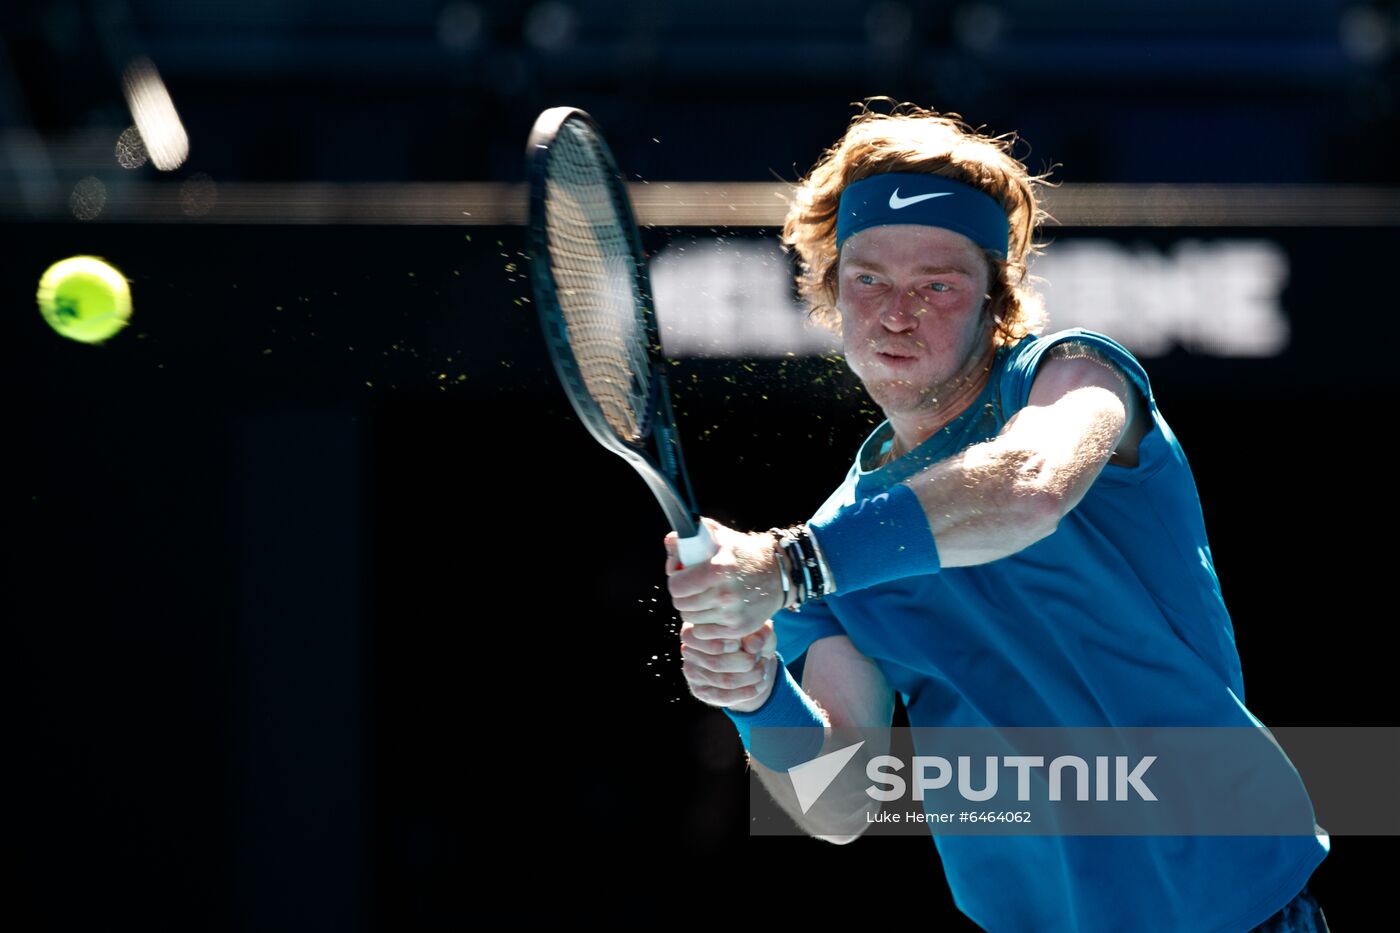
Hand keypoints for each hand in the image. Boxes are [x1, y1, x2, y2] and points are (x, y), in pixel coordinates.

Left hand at [663, 517, 785, 644]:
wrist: (778, 573)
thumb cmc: (742, 553)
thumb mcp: (718, 536)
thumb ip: (689, 537)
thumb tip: (669, 541)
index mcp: (719, 568)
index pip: (676, 586)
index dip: (675, 580)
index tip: (682, 576)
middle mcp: (726, 594)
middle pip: (681, 604)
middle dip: (682, 595)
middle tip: (692, 588)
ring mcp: (733, 614)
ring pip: (690, 619)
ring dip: (693, 610)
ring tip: (704, 598)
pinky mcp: (739, 629)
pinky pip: (703, 633)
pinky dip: (704, 625)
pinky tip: (713, 612)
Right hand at [679, 619, 777, 711]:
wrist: (747, 660)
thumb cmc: (750, 638)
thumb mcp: (758, 631)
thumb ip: (758, 633)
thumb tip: (752, 646)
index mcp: (696, 627)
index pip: (709, 638)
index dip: (733, 642)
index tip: (750, 643)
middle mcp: (688, 649)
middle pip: (716, 662)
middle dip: (746, 663)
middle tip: (761, 659)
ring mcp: (691, 672)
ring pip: (725, 680)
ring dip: (750, 677)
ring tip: (763, 670)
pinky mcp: (699, 691)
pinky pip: (724, 696)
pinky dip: (747, 691)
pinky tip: (760, 684)